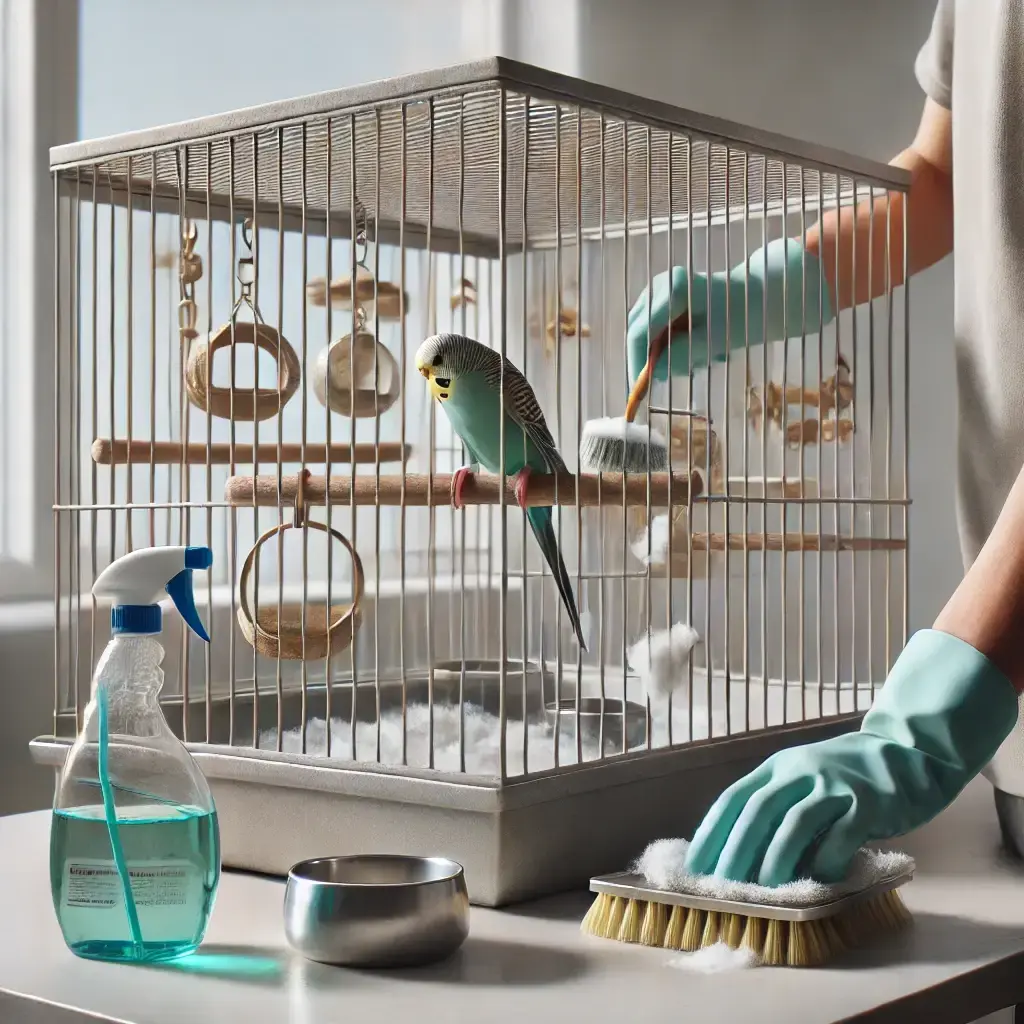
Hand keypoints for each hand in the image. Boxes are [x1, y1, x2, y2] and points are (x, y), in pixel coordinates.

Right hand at [623, 239, 832, 416]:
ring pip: (642, 330)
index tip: (638, 389)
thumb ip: (681, 357)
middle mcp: (659, 285)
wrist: (754, 297)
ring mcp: (658, 290)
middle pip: (636, 330)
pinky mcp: (660, 298)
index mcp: (673, 290)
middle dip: (645, 358)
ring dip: (655, 352)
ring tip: (681, 365)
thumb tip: (653, 374)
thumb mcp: (712, 342)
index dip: (636, 362)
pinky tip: (683, 351)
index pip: (640, 332)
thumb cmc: (738, 317)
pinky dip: (661, 344)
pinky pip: (650, 327)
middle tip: (659, 382)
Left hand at [684, 629, 1017, 886]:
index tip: (695, 865)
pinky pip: (843, 836)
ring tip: (765, 890)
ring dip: (776, 859)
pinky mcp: (870, 801)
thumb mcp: (803, 778)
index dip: (712, 832)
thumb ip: (779, 807)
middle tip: (723, 886)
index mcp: (777, 766)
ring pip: (795, 823)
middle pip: (758, 810)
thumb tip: (741, 855)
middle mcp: (800, 770)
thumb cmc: (847, 774)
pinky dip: (828, 861)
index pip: (734, 797)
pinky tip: (821, 880)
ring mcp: (835, 783)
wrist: (908, 749)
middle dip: (736, 851)